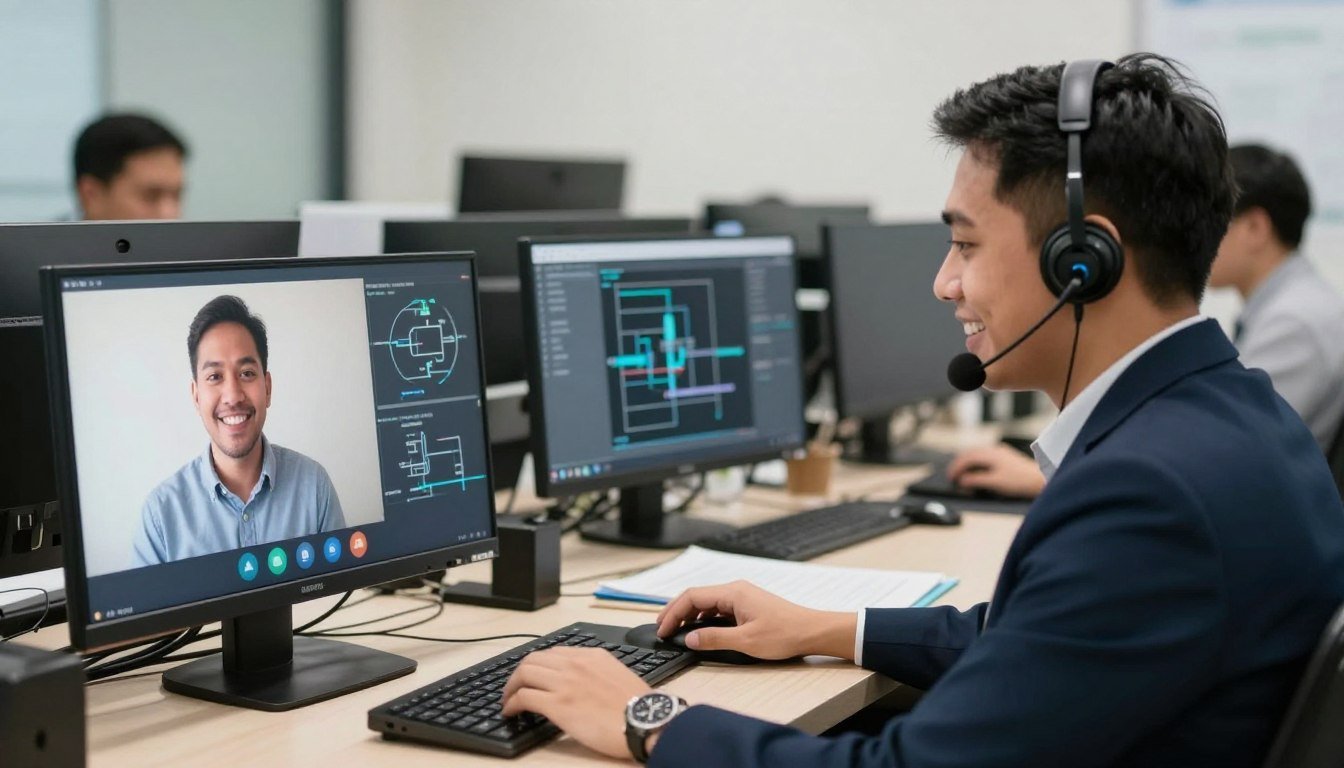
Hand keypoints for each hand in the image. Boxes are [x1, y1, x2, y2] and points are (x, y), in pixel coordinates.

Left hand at [501, 647, 651, 759]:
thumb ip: (598, 673)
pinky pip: (524, 697)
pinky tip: (511, 712)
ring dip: (511, 686)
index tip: (534, 675)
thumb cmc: (638, 707)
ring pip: (524, 673)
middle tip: (515, 686)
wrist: (644, 721)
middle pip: (534, 659)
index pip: (555, 653)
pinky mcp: (557, 704)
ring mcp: (565, 682)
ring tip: (508, 699)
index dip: (539, 665)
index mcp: (592, 656)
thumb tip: (583, 684)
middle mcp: (576, 663)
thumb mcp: (618, 675)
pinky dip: (512, 703)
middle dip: (519, 673)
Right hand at [655, 580, 856, 660]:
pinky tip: (700, 629)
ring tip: (676, 629)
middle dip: (677, 611)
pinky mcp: (747, 605)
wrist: (812, 631)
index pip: (692, 597)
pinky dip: (704, 616)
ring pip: (707, 601)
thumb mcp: (746, 641)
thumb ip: (714, 639)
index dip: (673, 612)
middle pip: (697, 596)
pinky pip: (718, 607)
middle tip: (662, 628)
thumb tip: (689, 638)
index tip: (662, 628)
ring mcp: (742, 597)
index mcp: (733, 593)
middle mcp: (735, 590)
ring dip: (690, 614)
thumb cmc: (784, 633)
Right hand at [946, 443, 1044, 498]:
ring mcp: (999, 452)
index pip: (966, 458)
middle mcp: (993, 450)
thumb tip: (962, 480)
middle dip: (959, 464)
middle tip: (952, 475)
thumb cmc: (1019, 481)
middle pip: (970, 454)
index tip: (951, 478)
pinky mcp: (1004, 456)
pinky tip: (977, 469)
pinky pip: (984, 456)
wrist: (1039, 479)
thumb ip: (976, 480)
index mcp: (989, 454)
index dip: (956, 468)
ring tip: (962, 473)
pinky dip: (976, 462)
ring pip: (977, 453)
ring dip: (967, 462)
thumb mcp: (995, 483)